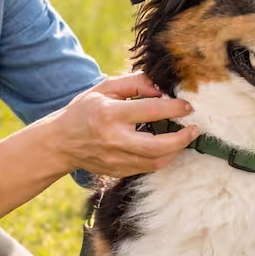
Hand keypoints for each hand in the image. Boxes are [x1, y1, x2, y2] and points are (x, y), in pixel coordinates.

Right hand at [47, 72, 198, 177]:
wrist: (60, 143)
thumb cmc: (83, 111)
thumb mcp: (104, 88)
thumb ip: (134, 83)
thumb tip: (161, 88)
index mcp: (110, 114)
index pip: (150, 111)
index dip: (174, 108)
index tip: (188, 106)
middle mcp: (114, 139)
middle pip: (158, 145)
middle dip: (182, 138)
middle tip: (194, 129)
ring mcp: (116, 159)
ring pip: (156, 161)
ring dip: (176, 150)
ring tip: (184, 137)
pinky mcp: (118, 171)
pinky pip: (148, 168)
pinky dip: (162, 158)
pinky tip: (168, 147)